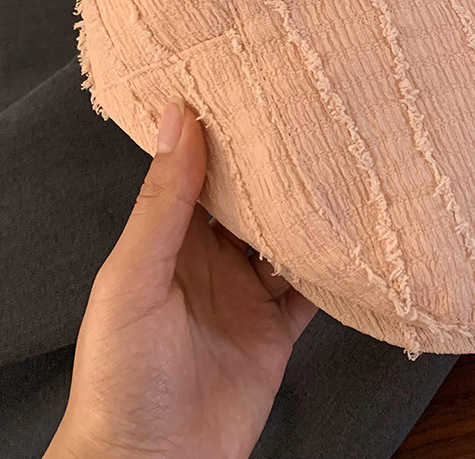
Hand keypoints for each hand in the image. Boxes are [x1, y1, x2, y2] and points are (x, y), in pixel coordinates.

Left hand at [45, 97, 316, 458]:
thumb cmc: (120, 377)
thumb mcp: (135, 277)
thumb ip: (162, 202)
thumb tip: (175, 121)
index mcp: (171, 242)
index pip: (203, 174)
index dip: (226, 137)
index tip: (254, 97)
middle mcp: (211, 262)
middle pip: (253, 203)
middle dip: (279, 172)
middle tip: (312, 126)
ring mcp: (246, 295)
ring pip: (287, 240)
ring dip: (311, 215)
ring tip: (342, 174)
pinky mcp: (277, 328)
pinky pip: (313, 289)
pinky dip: (333, 267)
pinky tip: (353, 243)